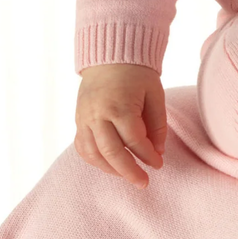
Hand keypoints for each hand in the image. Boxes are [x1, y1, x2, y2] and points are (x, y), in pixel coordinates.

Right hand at [75, 63, 166, 188]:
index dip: (148, 155)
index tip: (159, 164)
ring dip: (111, 169)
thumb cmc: (137, 74)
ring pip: (94, 154)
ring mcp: (85, 118)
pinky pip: (83, 148)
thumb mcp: (155, 93)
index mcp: (120, 106)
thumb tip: (158, 151)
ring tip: (128, 174)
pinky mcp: (78, 120)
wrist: (110, 56)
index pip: (135, 140)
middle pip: (112, 153)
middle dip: (129, 172)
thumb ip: (157, 123)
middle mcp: (98, 115)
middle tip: (144, 182)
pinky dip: (95, 160)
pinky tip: (109, 164)